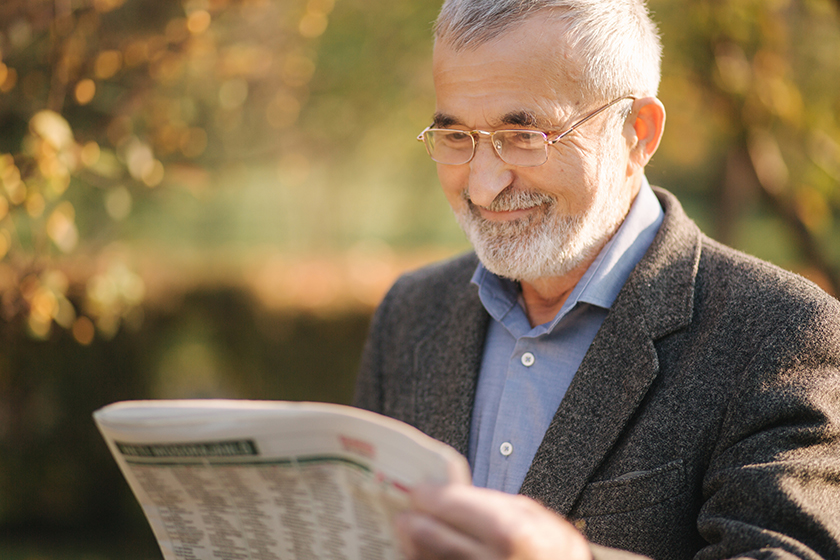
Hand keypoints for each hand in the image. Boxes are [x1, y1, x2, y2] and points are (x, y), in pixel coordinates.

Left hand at [395, 483, 591, 559]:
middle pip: (431, 538)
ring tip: (408, 533)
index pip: (451, 505)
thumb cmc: (555, 552)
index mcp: (511, 533)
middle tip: (404, 513)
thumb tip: (447, 494)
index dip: (428, 495)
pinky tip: (422, 553)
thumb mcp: (536, 517)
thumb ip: (492, 504)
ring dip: (413, 545)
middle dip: (412, 521)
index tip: (417, 490)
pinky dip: (426, 559)